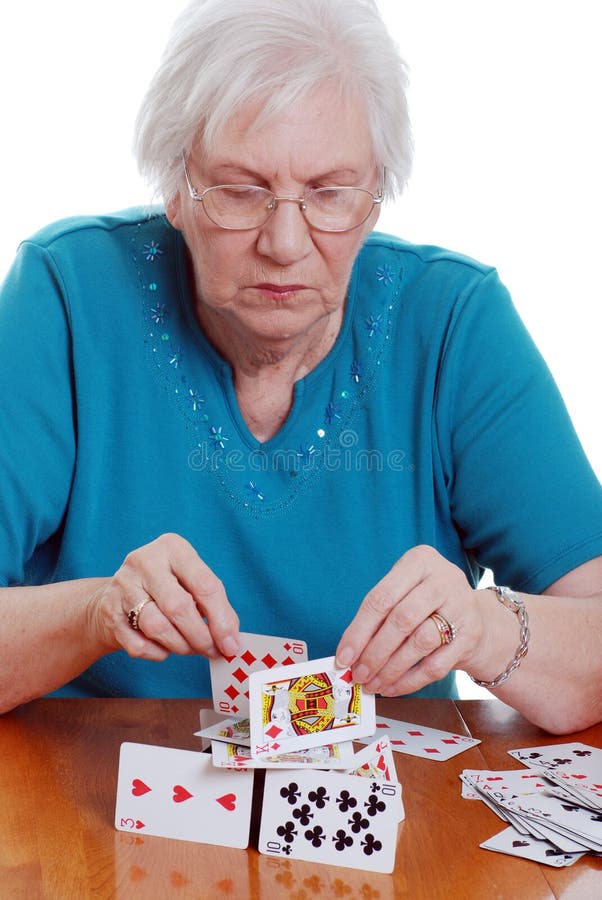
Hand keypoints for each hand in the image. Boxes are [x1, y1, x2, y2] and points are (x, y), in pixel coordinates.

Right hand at [88, 533, 239, 662]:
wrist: (116, 595)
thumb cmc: (166, 588)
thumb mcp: (190, 583)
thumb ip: (214, 606)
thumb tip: (232, 641)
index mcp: (173, 548)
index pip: (204, 585)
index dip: (221, 620)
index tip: (231, 644)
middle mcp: (145, 561)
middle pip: (178, 607)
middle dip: (200, 636)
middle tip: (212, 651)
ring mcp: (122, 585)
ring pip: (157, 627)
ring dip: (180, 646)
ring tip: (190, 648)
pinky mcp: (108, 611)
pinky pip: (138, 645)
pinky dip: (157, 653)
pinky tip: (163, 647)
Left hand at [335, 545, 483, 694]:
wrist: (478, 617)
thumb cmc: (428, 603)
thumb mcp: (406, 591)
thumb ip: (379, 614)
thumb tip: (348, 652)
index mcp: (420, 561)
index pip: (381, 597)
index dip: (359, 630)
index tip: (343, 656)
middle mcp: (444, 580)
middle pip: (401, 619)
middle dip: (374, 652)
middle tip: (357, 673)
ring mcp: (461, 607)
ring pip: (419, 642)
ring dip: (390, 668)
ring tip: (372, 684)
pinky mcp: (471, 636)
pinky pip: (436, 665)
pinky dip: (409, 680)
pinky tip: (392, 688)